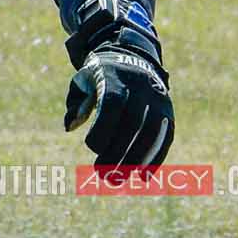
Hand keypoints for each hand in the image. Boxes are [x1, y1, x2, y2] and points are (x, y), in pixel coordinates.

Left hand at [63, 0, 173, 168]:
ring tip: (119, 180)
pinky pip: (165, 137)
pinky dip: (155, 159)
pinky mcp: (167, 111)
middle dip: (118, 152)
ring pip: (151, 134)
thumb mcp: (83, 80)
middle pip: (132, 124)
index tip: (92, 148)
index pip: (113, 105)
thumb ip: (76, 103)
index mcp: (116, 78)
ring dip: (136, 161)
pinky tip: (143, 178)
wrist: (133, 56)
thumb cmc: (100, 74)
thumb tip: (69, 126)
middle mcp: (140, 88)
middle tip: (104, 175)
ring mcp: (157, 100)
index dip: (104, 128)